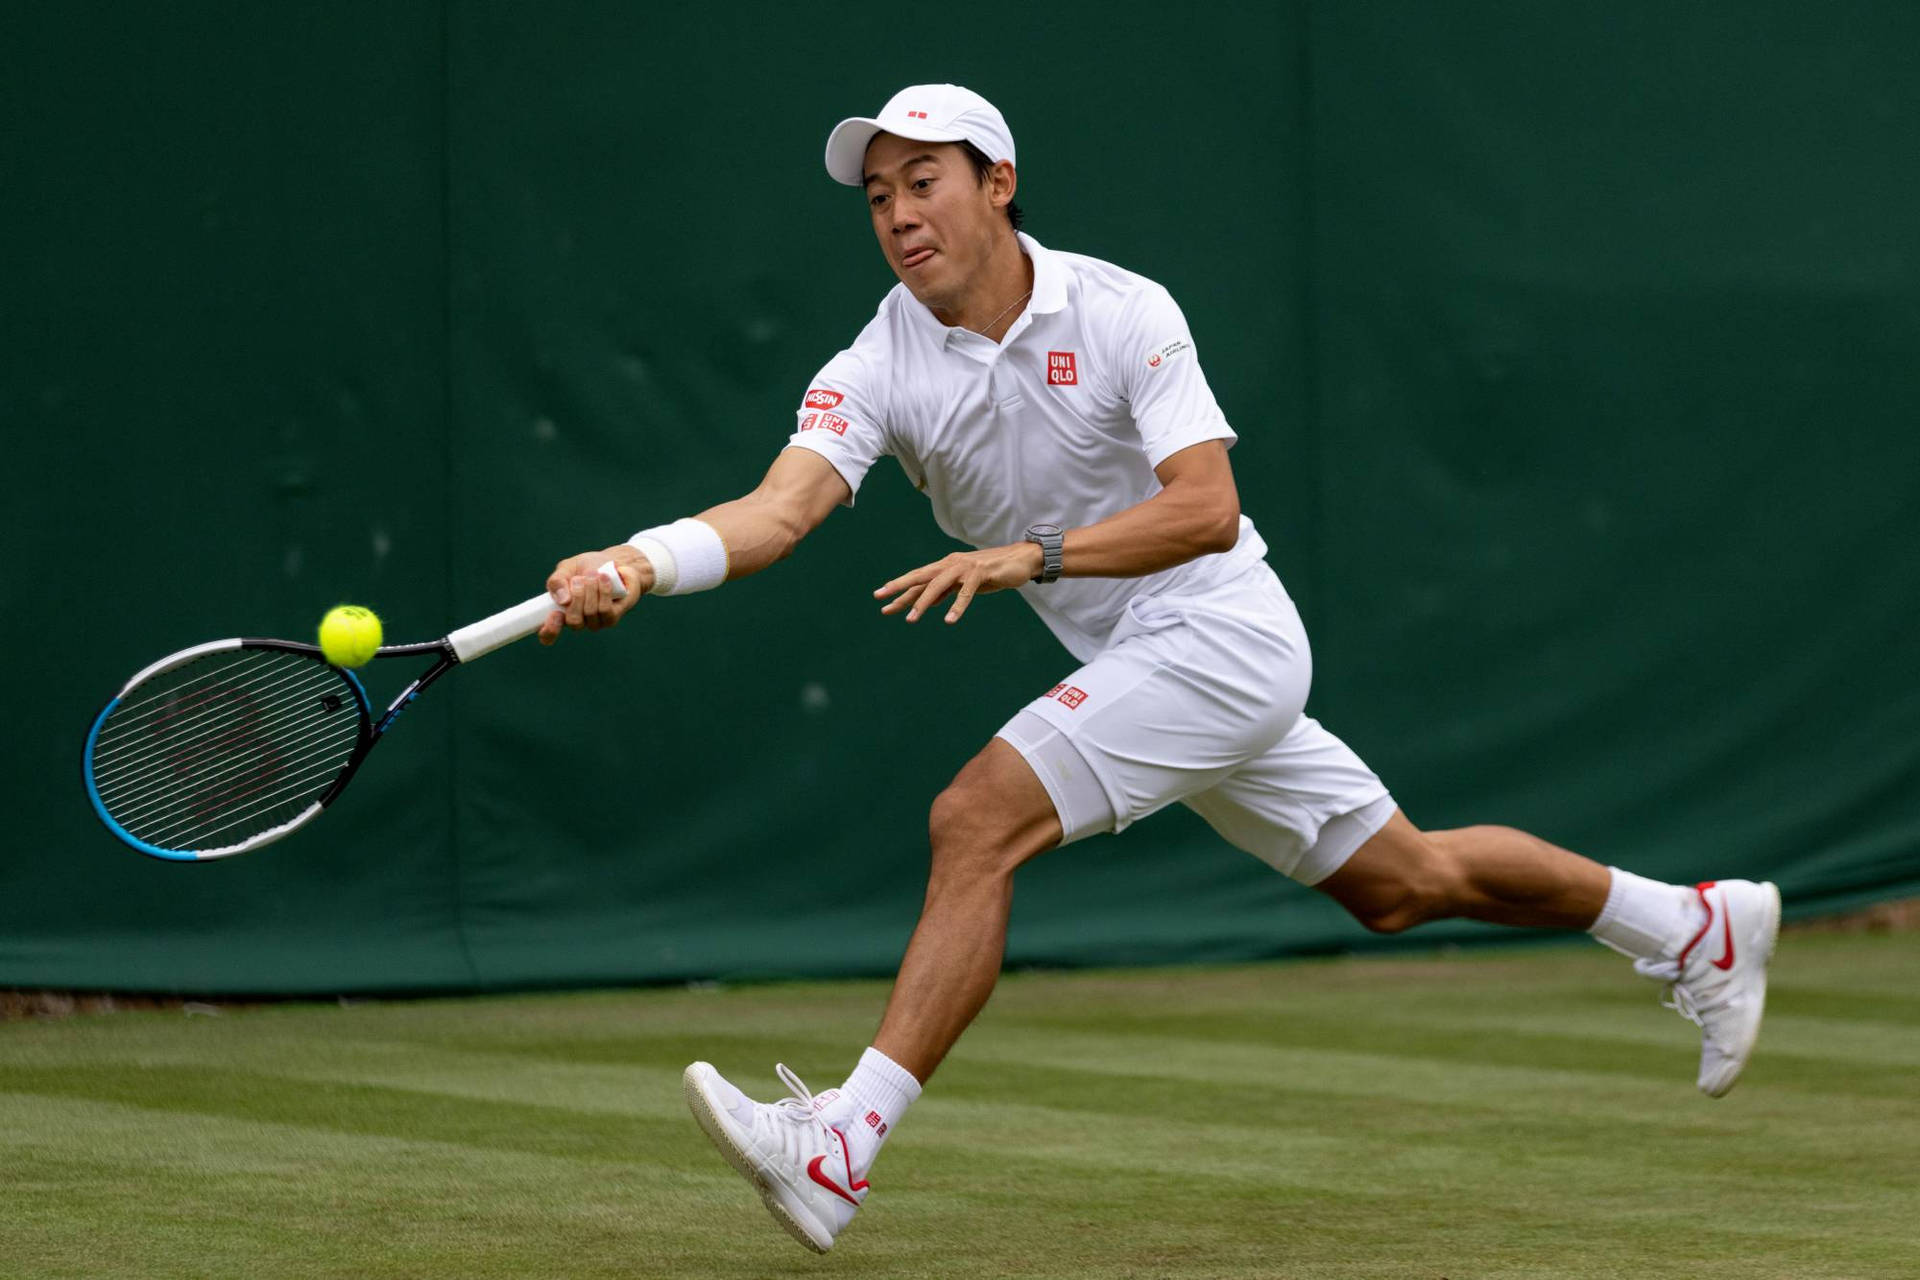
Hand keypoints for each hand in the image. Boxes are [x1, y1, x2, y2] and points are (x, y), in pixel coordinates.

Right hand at [538, 544, 653, 644]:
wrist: (612, 561)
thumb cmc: (585, 567)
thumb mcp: (566, 569)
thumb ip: (557, 581)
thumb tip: (563, 601)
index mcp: (559, 613)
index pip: (549, 635)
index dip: (549, 631)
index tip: (555, 614)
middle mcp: (577, 621)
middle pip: (574, 620)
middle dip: (577, 596)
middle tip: (579, 578)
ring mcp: (595, 622)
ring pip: (590, 613)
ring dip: (591, 590)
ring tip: (593, 573)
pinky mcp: (611, 618)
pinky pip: (606, 610)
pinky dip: (604, 591)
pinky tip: (604, 578)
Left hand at [874, 542, 1043, 623]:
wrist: (1021, 560)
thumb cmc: (991, 573)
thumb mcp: (963, 584)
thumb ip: (944, 591)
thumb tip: (924, 602)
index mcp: (945, 567)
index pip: (918, 578)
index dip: (899, 588)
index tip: (880, 598)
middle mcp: (951, 564)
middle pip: (921, 576)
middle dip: (900, 588)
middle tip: (882, 599)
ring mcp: (965, 567)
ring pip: (938, 585)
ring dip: (923, 602)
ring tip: (911, 620)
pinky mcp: (981, 573)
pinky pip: (965, 592)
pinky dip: (957, 606)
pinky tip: (949, 620)